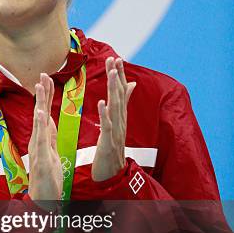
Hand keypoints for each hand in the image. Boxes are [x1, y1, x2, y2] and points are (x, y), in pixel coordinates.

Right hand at [28, 73, 62, 200]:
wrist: (43, 200)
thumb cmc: (47, 178)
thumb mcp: (50, 152)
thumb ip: (48, 136)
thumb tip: (46, 120)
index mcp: (44, 138)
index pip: (45, 112)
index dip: (46, 95)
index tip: (47, 77)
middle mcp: (38, 140)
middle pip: (40, 112)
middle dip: (42, 93)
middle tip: (42, 74)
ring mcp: (37, 148)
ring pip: (38, 122)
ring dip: (39, 103)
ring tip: (40, 86)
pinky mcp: (40, 158)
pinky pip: (40, 139)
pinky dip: (39, 125)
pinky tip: (40, 112)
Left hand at [91, 57, 135, 181]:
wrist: (111, 174)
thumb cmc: (111, 148)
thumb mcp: (117, 124)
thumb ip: (123, 104)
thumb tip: (131, 85)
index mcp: (120, 117)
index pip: (120, 92)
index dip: (119, 75)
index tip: (116, 58)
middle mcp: (120, 121)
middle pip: (119, 96)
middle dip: (117, 77)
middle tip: (115, 59)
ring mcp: (116, 131)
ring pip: (116, 108)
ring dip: (114, 90)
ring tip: (112, 74)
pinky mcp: (109, 142)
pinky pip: (108, 126)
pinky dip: (106, 114)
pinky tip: (102, 103)